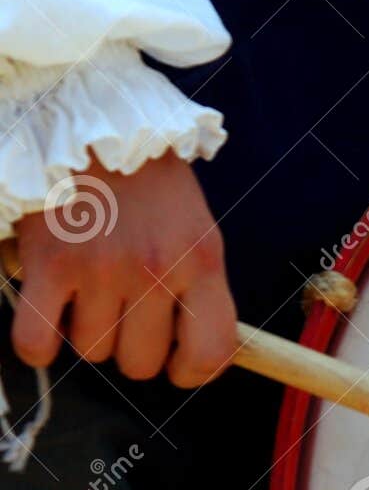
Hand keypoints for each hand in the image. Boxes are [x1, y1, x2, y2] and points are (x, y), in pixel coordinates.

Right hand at [13, 152, 237, 386]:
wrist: (90, 118)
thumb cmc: (144, 178)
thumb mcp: (194, 226)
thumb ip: (198, 285)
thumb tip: (201, 353)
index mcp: (201, 259)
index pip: (211, 352)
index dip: (192, 371)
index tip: (177, 363)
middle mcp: (156, 269)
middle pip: (140, 362)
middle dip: (130, 346)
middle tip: (121, 309)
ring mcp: (101, 268)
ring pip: (92, 352)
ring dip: (85, 331)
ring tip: (85, 286)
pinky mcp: (49, 264)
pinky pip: (37, 343)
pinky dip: (38, 339)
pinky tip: (46, 311)